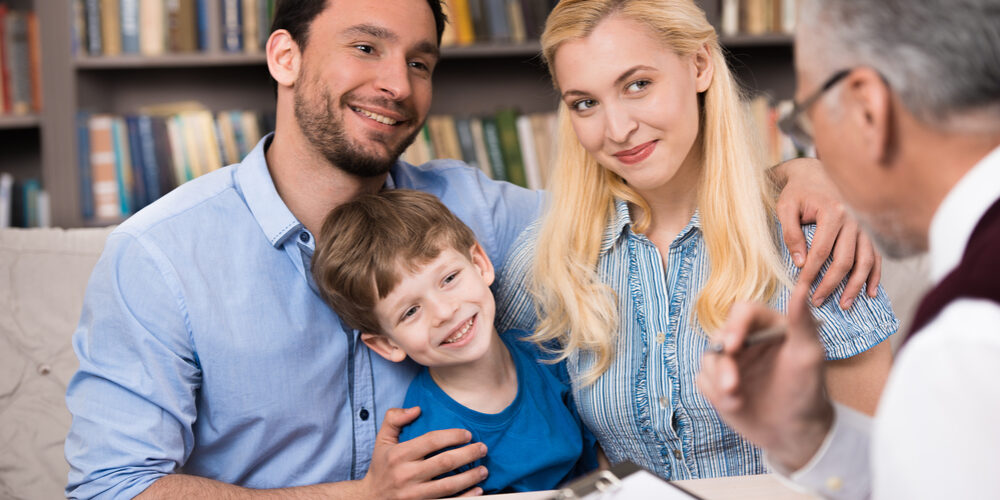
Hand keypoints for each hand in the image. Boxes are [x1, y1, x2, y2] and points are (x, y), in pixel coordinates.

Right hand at [359, 407, 488, 498]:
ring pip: (448, 485)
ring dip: (470, 477)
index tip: (468, 434)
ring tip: (484, 469)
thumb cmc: (381, 467)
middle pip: (444, 462)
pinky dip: (465, 497)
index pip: (431, 441)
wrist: (370, 499)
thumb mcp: (382, 441)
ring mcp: (413, 494)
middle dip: (468, 454)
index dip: (452, 436)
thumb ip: (394, 419)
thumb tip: (416, 409)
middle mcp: (406, 475)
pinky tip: (478, 491)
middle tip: (482, 448)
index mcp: (399, 455)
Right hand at [697, 281, 833, 471]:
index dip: (734, 326)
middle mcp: (745, 340)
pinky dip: (714, 393)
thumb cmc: (808, 390)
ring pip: (708, 359)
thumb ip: (802, 321)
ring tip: (736, 402)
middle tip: (732, 386)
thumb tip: (802, 287)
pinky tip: (735, 406)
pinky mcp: (718, 382)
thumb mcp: (809, 355)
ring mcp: (730, 362)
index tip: (733, 346)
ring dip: (718, 381)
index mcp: (767, 326)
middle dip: (723, 364)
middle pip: (720, 337)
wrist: (795, 433)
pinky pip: (703, 380)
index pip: (743, 311)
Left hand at [774, 158, 881, 307]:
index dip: (811, 274)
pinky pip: (876, 256)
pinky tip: (871, 292)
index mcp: (833, 212)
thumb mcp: (786, 207)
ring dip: (855, 285)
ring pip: (864, 261)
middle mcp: (854, 219)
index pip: (821, 252)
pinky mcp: (868, 231)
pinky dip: (874, 275)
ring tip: (845, 305)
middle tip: (818, 301)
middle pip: (845, 260)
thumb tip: (801, 263)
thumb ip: (791, 234)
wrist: (814, 173)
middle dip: (831, 284)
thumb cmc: (797, 192)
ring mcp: (864, 226)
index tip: (801, 291)